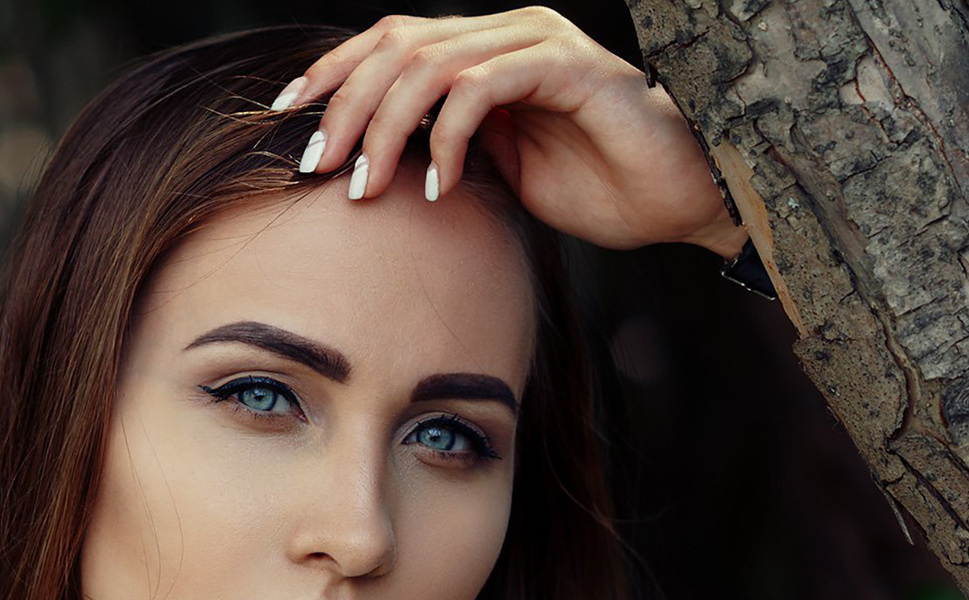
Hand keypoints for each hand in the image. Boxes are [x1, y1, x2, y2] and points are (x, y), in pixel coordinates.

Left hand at [270, 6, 748, 255]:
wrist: (682, 198)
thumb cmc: (601, 189)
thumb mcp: (504, 172)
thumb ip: (449, 150)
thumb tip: (380, 164)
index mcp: (486, 50)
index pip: (389, 42)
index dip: (331, 73)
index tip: (285, 115)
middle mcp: (508, 32)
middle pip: (396, 45)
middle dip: (345, 106)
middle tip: (319, 165)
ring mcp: (538, 42)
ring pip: (430, 63)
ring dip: (386, 127)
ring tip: (367, 185)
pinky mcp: (568, 68)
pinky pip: (482, 89)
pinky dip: (448, 137)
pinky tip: (437, 187)